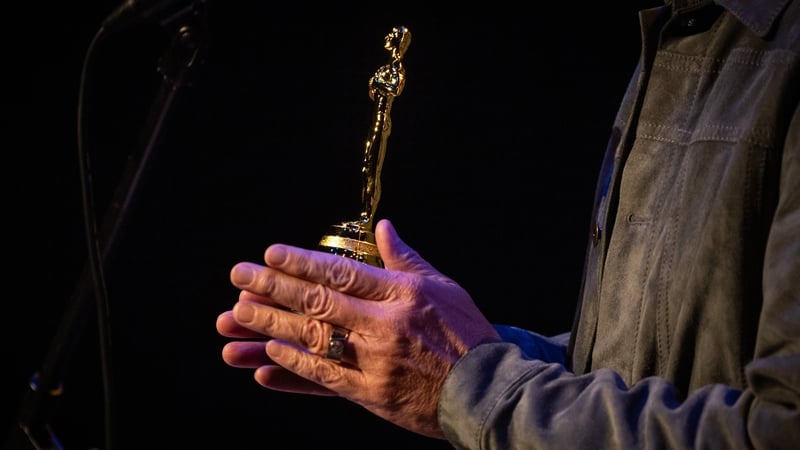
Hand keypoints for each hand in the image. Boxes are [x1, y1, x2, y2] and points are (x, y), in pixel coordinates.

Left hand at [216, 218, 500, 437]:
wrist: (488, 389)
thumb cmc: (467, 334)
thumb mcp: (443, 286)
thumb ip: (406, 258)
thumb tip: (384, 226)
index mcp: (403, 293)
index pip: (341, 271)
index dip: (301, 262)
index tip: (270, 253)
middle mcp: (385, 323)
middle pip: (319, 300)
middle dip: (273, 286)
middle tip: (238, 276)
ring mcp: (377, 360)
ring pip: (314, 336)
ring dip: (272, 324)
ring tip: (237, 313)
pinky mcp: (372, 393)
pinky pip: (325, 375)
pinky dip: (295, 363)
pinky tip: (269, 352)